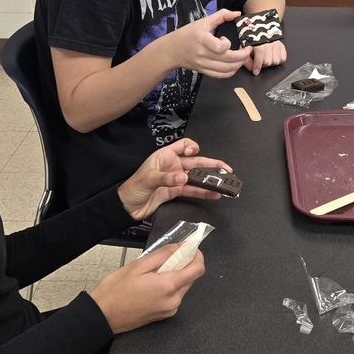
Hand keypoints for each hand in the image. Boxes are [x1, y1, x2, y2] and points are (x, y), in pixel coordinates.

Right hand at [89, 245, 204, 333]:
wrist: (101, 316)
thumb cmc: (114, 292)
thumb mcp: (138, 266)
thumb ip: (163, 255)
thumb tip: (180, 247)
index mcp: (168, 286)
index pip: (198, 269)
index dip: (196, 256)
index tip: (190, 249)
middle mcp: (173, 300)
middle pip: (190, 277)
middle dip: (182, 265)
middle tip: (165, 259)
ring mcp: (169, 310)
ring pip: (182, 287)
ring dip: (174, 277)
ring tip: (153, 274)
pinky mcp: (164, 315)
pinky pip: (174, 297)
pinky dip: (168, 288)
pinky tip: (151, 286)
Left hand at [117, 138, 232, 220]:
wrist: (127, 207)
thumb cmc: (133, 188)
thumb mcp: (148, 180)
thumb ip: (167, 178)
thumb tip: (184, 177)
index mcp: (165, 156)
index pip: (183, 145)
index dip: (192, 147)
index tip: (195, 153)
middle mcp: (173, 165)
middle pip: (196, 162)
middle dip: (212, 165)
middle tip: (226, 170)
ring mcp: (176, 178)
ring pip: (198, 177)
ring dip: (211, 180)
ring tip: (224, 183)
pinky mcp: (177, 191)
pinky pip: (194, 190)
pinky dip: (204, 192)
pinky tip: (214, 194)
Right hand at [168, 10, 251, 77]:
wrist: (172, 50)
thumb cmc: (188, 34)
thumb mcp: (203, 21)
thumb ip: (221, 15)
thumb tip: (237, 13)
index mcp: (202, 40)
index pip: (220, 47)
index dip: (227, 43)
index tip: (225, 38)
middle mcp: (203, 54)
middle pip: (228, 59)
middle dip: (243, 55)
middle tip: (247, 49)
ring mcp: (204, 64)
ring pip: (227, 69)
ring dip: (239, 64)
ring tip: (243, 57)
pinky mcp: (204, 71)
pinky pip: (221, 76)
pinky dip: (231, 72)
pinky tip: (234, 65)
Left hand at [244, 39, 286, 74]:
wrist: (260, 26)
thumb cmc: (252, 36)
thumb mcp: (245, 46)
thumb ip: (246, 57)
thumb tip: (251, 67)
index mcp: (258, 43)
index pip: (260, 58)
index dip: (257, 66)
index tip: (256, 72)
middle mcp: (269, 44)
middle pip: (268, 62)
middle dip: (263, 64)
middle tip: (260, 61)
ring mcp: (277, 45)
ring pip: (276, 61)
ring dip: (271, 63)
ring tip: (267, 59)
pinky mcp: (282, 45)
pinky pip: (283, 58)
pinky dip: (278, 60)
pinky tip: (273, 57)